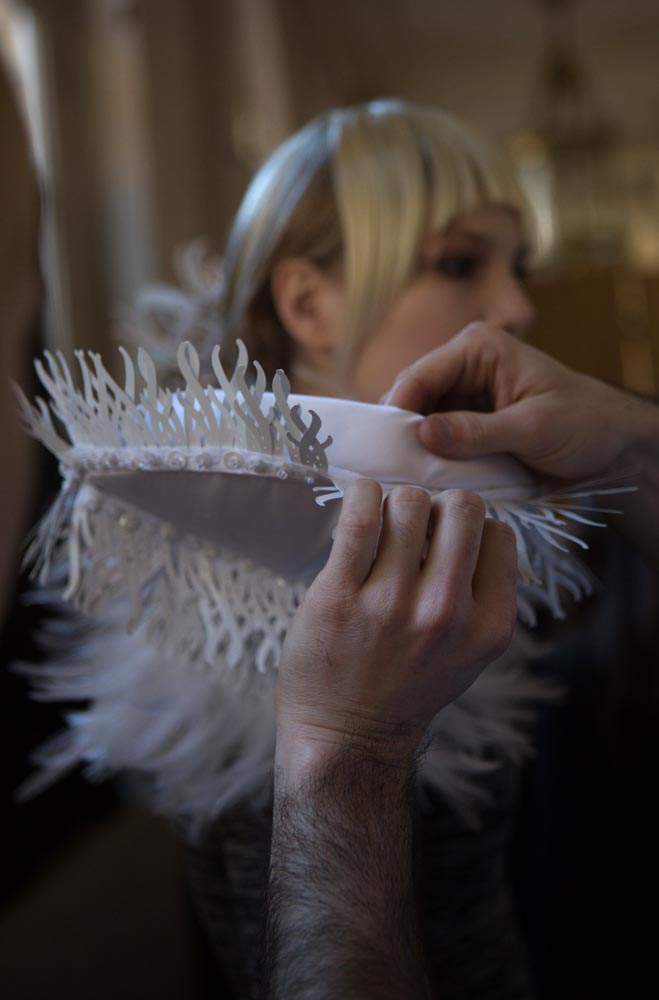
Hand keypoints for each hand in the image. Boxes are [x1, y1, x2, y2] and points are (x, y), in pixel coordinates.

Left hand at [276, 478, 516, 780]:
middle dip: (439, 507)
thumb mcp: (469, 654)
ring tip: (382, 527)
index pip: (499, 533)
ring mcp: (391, 604)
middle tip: (415, 528)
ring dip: (395, 504)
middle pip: (462, 507)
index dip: (472, 528)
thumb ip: (481, 595)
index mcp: (488, 627)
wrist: (346, 738)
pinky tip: (360, 505)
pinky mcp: (338, 595)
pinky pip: (359, 515)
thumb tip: (471, 521)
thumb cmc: (407, 687)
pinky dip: (361, 495)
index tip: (446, 542)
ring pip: (409, 503)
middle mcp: (446, 613)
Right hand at [383, 322, 658, 484]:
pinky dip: (428, 460)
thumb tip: (421, 434)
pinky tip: (422, 481)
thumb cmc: (583, 424)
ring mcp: (462, 395)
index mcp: (477, 348)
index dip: (396, 413)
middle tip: (389, 473)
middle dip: (401, 434)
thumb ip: (477, 432)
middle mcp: (462, 366)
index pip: (418, 376)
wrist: (612, 443)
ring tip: (402, 481)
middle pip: (410, 399)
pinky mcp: (465, 422)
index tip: (383, 452)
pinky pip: (434, 440)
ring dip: (412, 450)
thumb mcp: (532, 428)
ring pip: (417, 422)